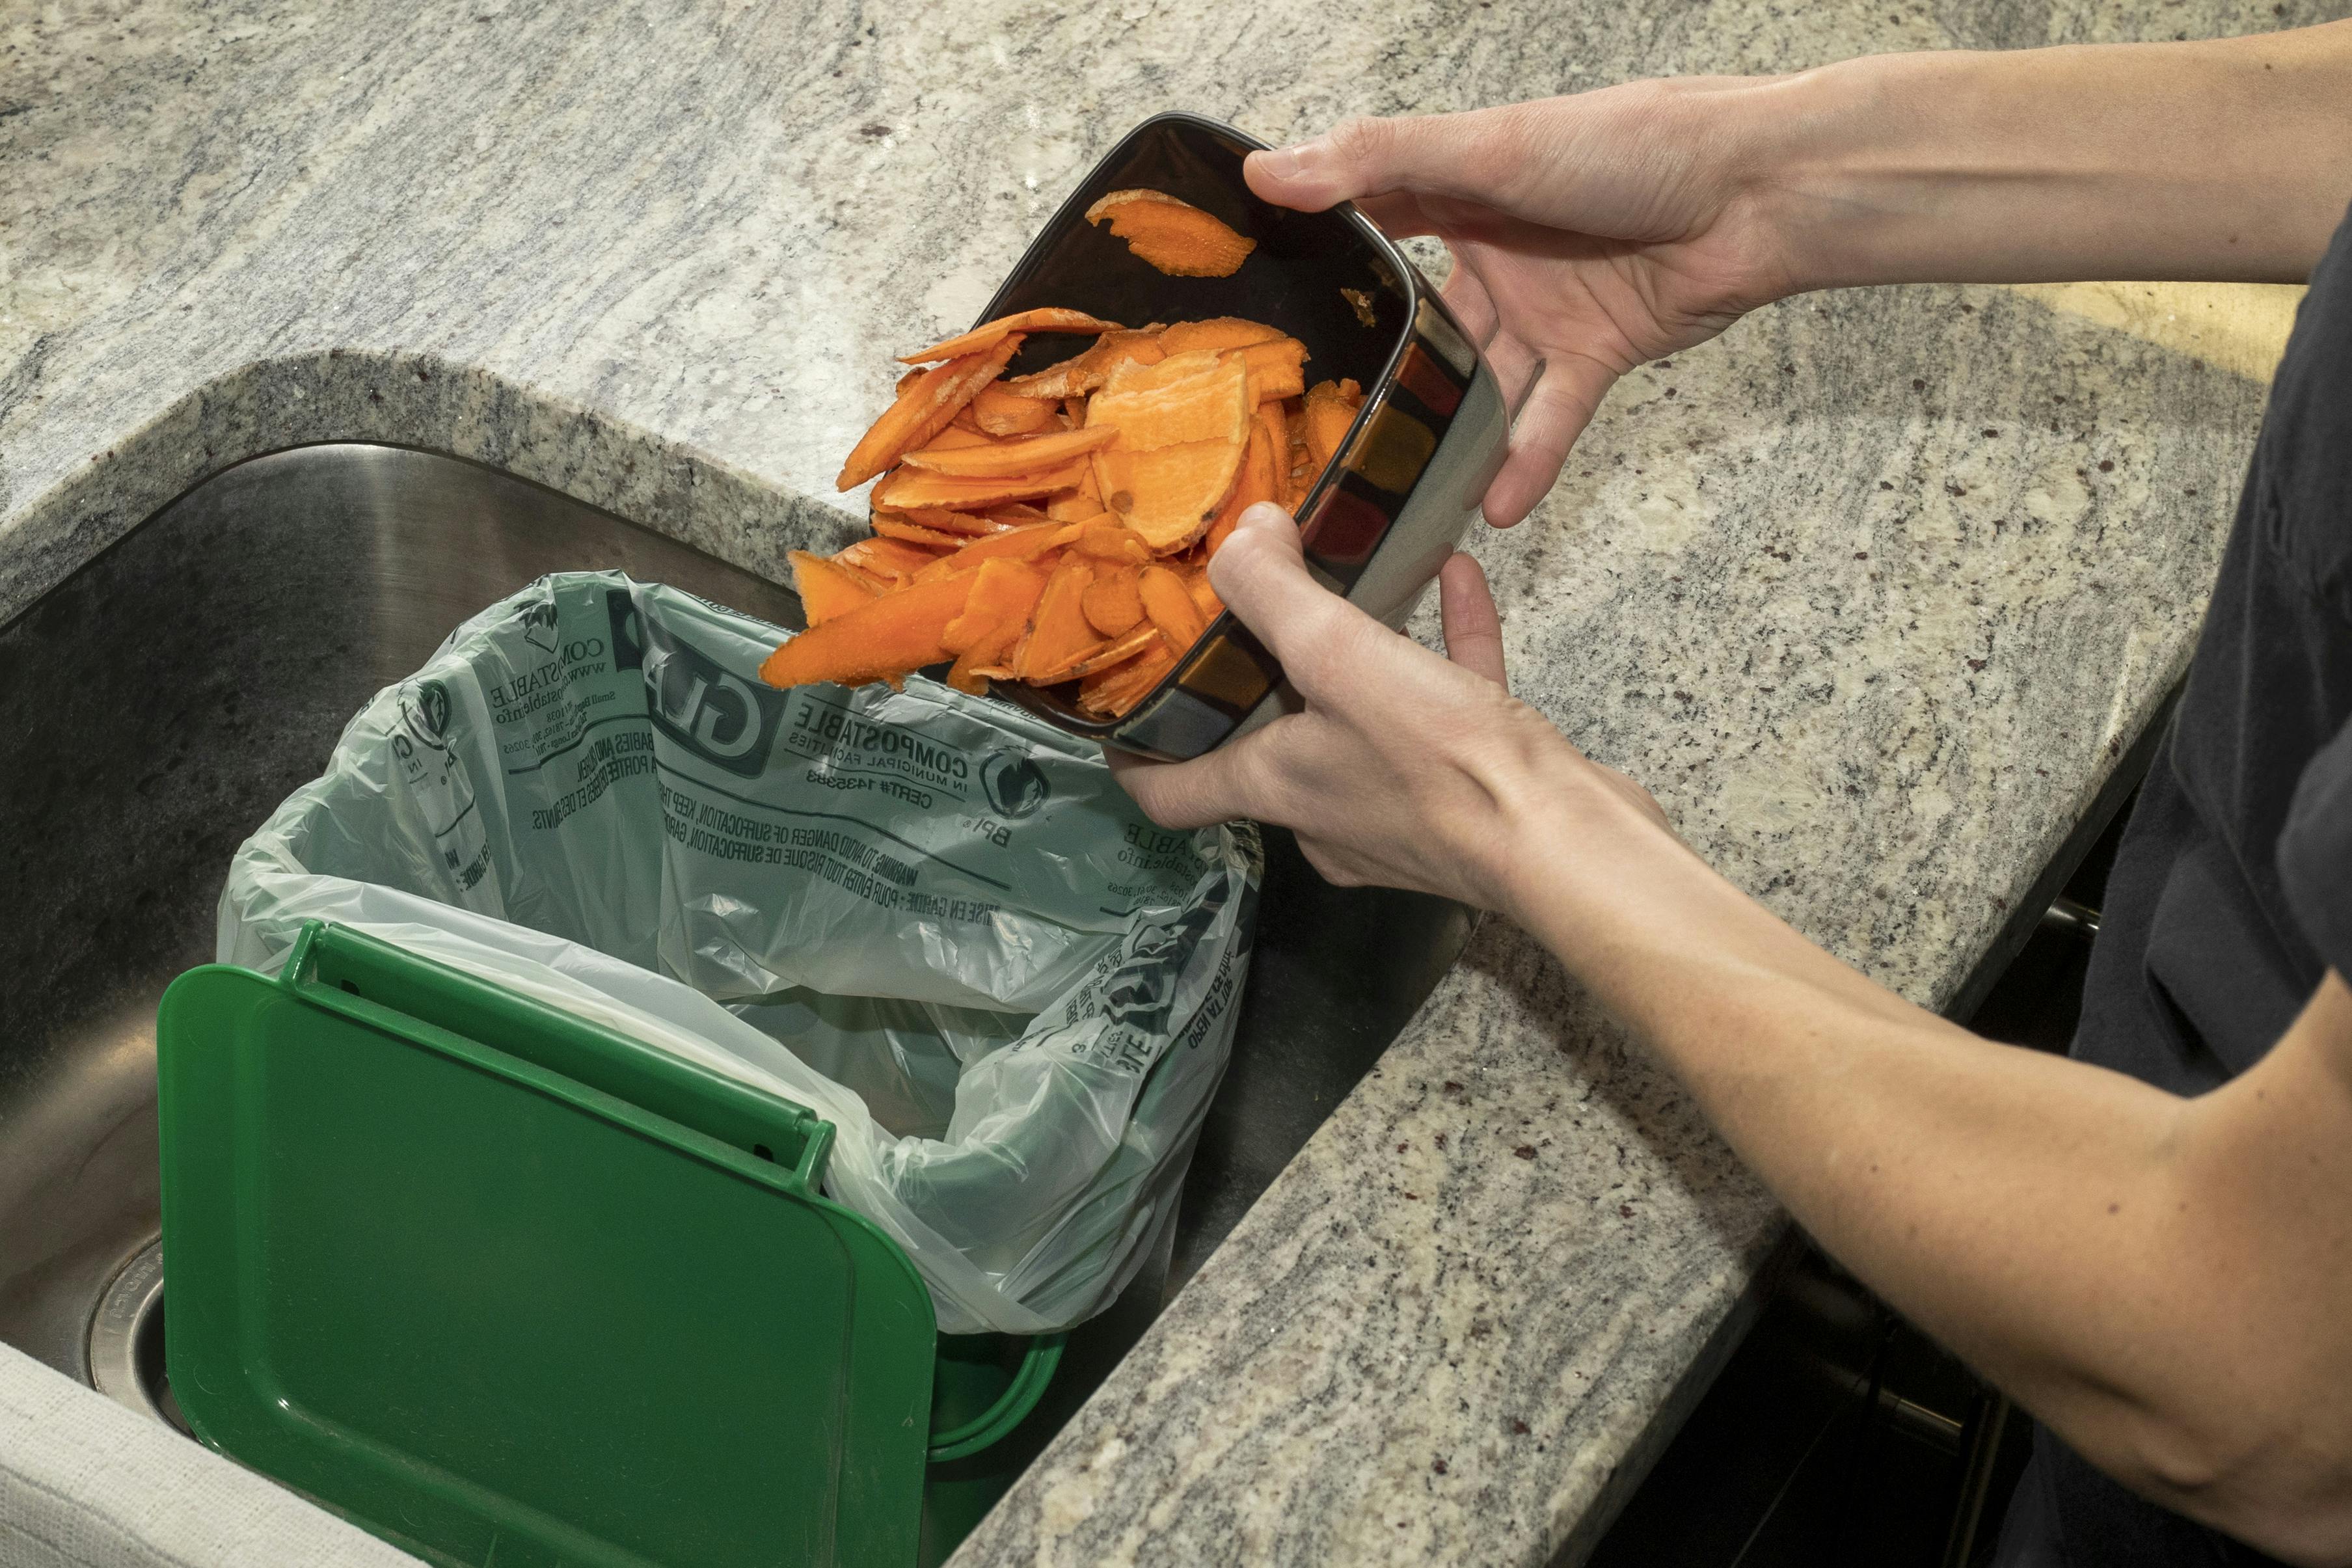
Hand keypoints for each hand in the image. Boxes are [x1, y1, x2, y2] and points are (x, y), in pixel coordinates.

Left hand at [1108, 504, 1668, 911]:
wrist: (1569, 841)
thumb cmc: (1443, 763)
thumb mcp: (1340, 655)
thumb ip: (1278, 591)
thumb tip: (1243, 534)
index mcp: (1277, 791)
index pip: (1171, 796)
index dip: (1136, 759)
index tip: (1121, 717)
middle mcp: (1328, 815)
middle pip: (1267, 750)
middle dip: (1261, 680)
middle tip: (1254, 609)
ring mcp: (1402, 814)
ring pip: (1361, 724)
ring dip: (1357, 656)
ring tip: (1362, 579)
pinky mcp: (1473, 797)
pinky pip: (1444, 709)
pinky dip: (1442, 650)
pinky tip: (1459, 582)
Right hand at [1247, 82, 1802, 525]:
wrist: (1757, 190)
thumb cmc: (1631, 145)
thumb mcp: (1488, 145)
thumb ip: (1378, 162)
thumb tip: (1267, 170)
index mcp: (1462, 189)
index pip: (1373, 220)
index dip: (1321, 255)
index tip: (1258, 300)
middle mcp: (1497, 253)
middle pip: (1423, 323)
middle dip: (1380, 372)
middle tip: (1320, 428)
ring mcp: (1546, 309)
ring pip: (1483, 382)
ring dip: (1448, 434)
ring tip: (1395, 490)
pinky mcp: (1596, 355)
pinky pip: (1549, 418)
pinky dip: (1525, 462)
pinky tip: (1490, 508)